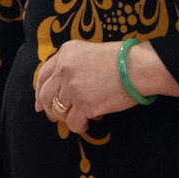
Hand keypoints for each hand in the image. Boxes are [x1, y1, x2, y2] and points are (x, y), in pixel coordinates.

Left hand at [34, 39, 178, 134]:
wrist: (139, 67)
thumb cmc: (123, 59)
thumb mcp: (90, 52)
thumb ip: (73, 65)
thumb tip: (61, 89)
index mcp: (66, 53)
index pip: (43, 74)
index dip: (39, 91)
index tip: (40, 104)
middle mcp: (64, 68)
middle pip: (46, 95)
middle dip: (50, 109)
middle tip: (58, 116)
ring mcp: (73, 87)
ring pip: (58, 111)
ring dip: (69, 116)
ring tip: (83, 115)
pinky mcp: (84, 104)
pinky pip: (72, 123)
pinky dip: (79, 126)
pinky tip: (89, 122)